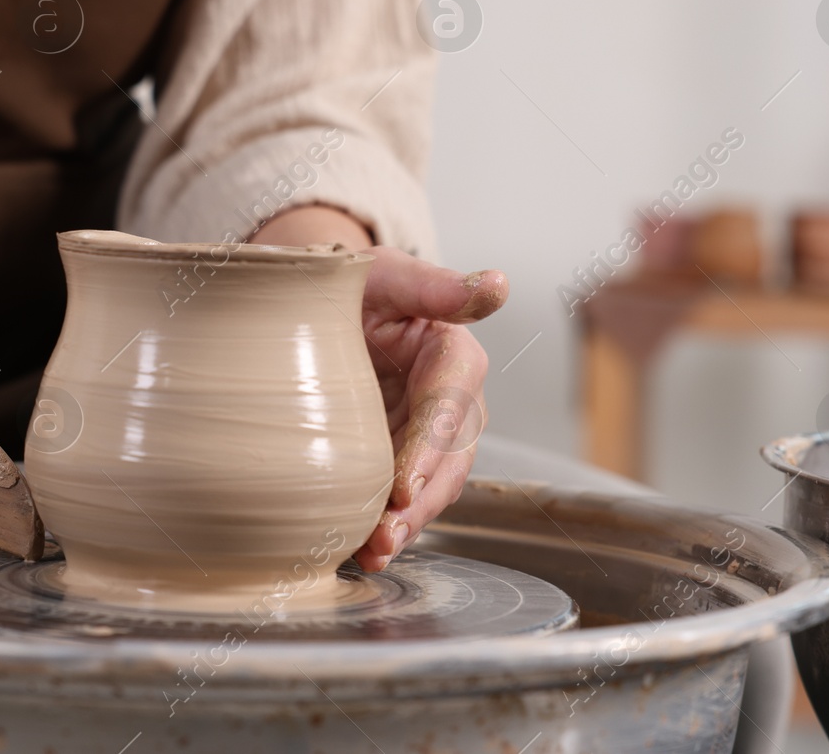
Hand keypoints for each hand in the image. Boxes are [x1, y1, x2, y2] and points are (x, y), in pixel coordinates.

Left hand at [352, 247, 507, 570]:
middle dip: (419, 504)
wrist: (328, 304)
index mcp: (456, 357)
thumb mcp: (387, 274)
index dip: (428, 452)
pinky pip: (407, 497)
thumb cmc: (360, 283)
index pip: (448, 409)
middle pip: (448, 462)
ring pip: (433, 489)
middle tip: (383, 537)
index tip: (402, 489)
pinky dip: (390, 526)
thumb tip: (499, 286)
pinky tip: (363, 552)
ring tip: (373, 553)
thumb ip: (435, 286)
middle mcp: (455, 403)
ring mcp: (432, 435)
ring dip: (407, 525)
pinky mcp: (406, 455)